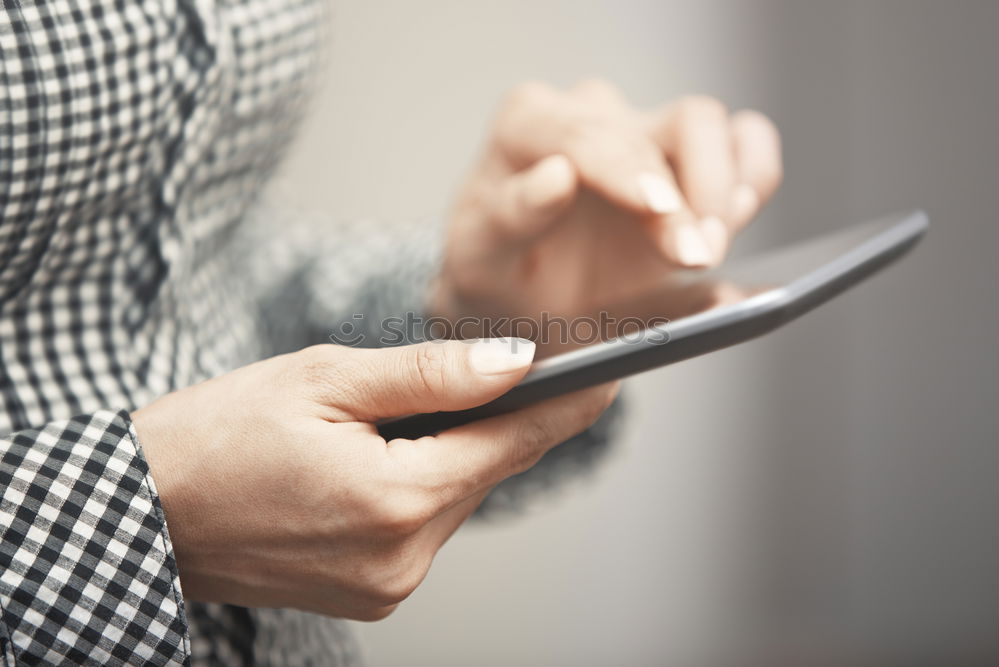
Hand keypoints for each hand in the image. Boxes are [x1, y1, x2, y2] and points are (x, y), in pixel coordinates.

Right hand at [133, 339, 614, 619]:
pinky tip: (383, 459)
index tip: (610, 377)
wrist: (139, 511)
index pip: (512, 444)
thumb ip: (431, 374)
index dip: (566, 407)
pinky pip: (421, 527)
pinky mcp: (369, 595)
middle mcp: (401, 560)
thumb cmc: (215, 435)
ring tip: (404, 416)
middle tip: (507, 374)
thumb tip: (515, 363)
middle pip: (484, 472)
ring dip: (449, 454)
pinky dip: (419, 487)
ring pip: (453, 499)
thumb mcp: (325, 379)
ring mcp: (385, 587)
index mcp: (395, 501)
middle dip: (496, 422)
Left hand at [437, 80, 782, 331]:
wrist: (526, 305)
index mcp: (527, 126)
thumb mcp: (482, 264)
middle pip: (664, 127)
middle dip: (688, 199)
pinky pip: (744, 141)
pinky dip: (752, 177)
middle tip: (694, 259)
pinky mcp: (687, 157)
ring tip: (708, 248)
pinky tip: (729, 222)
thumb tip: (557, 175)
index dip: (629, 171)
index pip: (586, 135)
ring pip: (708, 126)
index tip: (660, 212)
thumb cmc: (499, 278)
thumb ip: (511, 217)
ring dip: (723, 189)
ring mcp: (642, 130)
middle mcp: (589, 114)